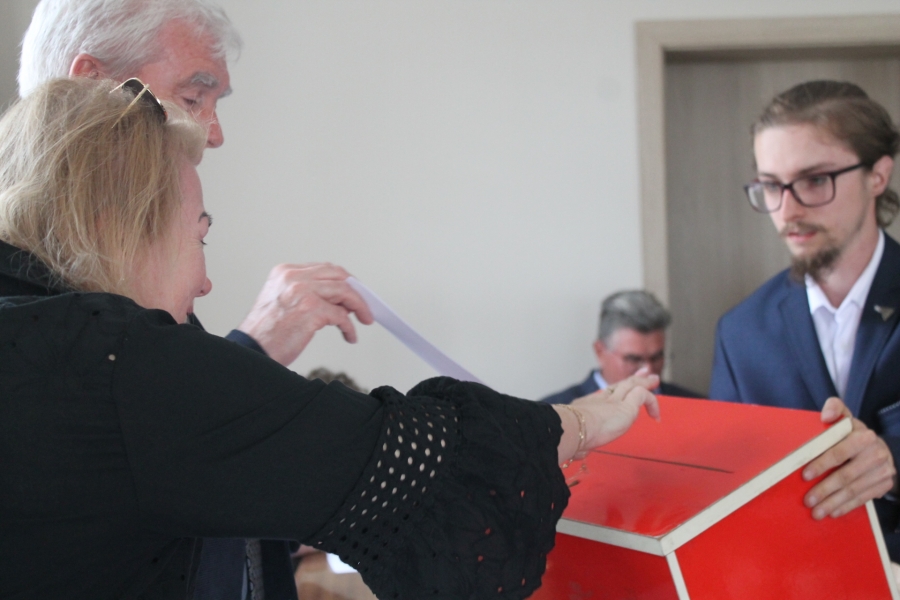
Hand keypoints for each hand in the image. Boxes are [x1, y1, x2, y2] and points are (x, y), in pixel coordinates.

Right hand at [237, 263, 373, 365]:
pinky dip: (350, 327)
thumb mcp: (284, 303)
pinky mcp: (311, 309)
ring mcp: (302, 291)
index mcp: (284, 272)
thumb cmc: (266, 334)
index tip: (355, 292)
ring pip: (344, 291)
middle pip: (338, 275)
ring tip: (364, 319)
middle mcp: (293, 277)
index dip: (344, 280)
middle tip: (364, 305)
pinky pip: (342, 316)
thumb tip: (341, 299)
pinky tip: (350, 336)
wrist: (252, 352)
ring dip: (359, 306)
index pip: (324, 268)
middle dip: (356, 290)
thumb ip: (308, 294)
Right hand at [555, 369, 660, 463]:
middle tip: (644, 373)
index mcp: (587, 406)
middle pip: (620, 384)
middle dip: (632, 378)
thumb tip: (580, 454)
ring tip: (654, 381)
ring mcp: (615, 400)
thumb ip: (581, 444)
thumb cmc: (571, 436)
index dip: (615, 391)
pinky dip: (651, 402)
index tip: (622, 389)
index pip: (605, 395)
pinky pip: (643, 396)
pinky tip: (656, 416)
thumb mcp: (577, 437)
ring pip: (632, 384)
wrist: (573, 428)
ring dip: (644, 382)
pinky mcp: (627, 406)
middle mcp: (601, 399)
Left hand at [803, 396, 896, 518]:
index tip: (805, 475)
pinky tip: (832, 512)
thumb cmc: (853, 434)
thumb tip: (825, 416)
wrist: (882, 448)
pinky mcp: (884, 484)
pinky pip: (863, 498)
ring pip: (854, 490)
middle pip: (846, 475)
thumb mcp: (846, 417)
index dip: (822, 464)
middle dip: (825, 490)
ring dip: (833, 503)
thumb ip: (835, 408)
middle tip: (807, 500)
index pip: (840, 451)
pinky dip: (846, 507)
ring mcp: (882, 471)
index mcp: (863, 436)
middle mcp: (875, 453)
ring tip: (816, 512)